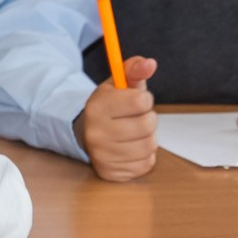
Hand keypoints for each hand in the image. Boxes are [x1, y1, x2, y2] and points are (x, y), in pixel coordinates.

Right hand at [76, 55, 157, 181]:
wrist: (87, 133)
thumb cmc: (108, 107)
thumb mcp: (117, 84)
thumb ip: (134, 69)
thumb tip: (150, 64)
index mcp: (97, 107)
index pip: (141, 100)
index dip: (144, 99)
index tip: (136, 101)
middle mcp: (96, 133)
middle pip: (148, 124)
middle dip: (147, 119)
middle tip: (134, 118)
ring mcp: (103, 155)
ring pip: (150, 145)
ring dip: (147, 138)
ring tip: (133, 133)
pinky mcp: (111, 173)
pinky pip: (146, 164)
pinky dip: (144, 156)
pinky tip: (131, 148)